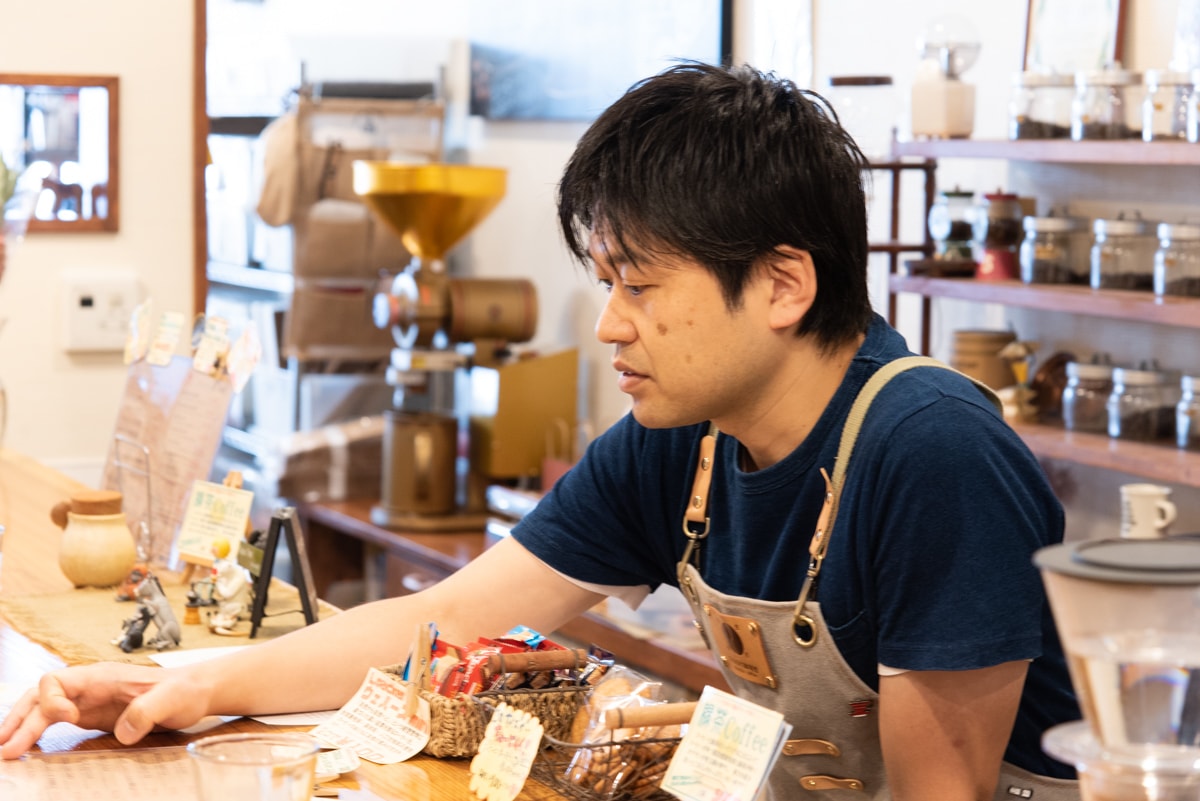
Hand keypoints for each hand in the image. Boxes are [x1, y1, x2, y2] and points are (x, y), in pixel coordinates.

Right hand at [0, 662, 211, 758]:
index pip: (56, 680)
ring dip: (21, 727)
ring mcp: (88, 701)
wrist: (195, 693)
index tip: (66, 719)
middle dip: (19, 719)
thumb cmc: (185, 691)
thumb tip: (123, 733)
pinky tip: (27, 748)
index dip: (51, 700)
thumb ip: (148, 711)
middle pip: (40, 697)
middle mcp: (88, 687)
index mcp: (102, 677)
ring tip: (5, 751)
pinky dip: (37, 734)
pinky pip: (55, 722)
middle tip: (4, 748)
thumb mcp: (172, 700)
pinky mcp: (92, 716)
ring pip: (42, 709)